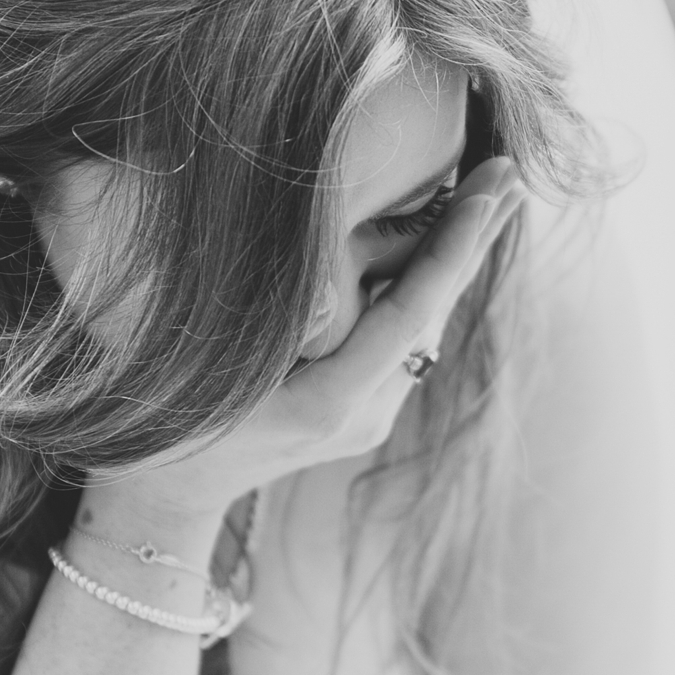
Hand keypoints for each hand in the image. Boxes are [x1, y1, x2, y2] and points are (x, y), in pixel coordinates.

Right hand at [84, 162, 525, 543]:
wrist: (161, 501)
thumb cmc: (170, 418)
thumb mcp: (212, 360)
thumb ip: (271, 306)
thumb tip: (325, 231)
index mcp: (329, 404)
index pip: (412, 310)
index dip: (454, 246)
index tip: (492, 187)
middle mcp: (363, 415)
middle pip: (434, 315)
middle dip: (475, 241)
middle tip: (513, 173)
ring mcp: (366, 419)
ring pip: (425, 325)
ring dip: (457, 259)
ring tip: (491, 194)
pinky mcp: (360, 414)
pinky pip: (405, 337)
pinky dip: (427, 284)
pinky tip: (443, 243)